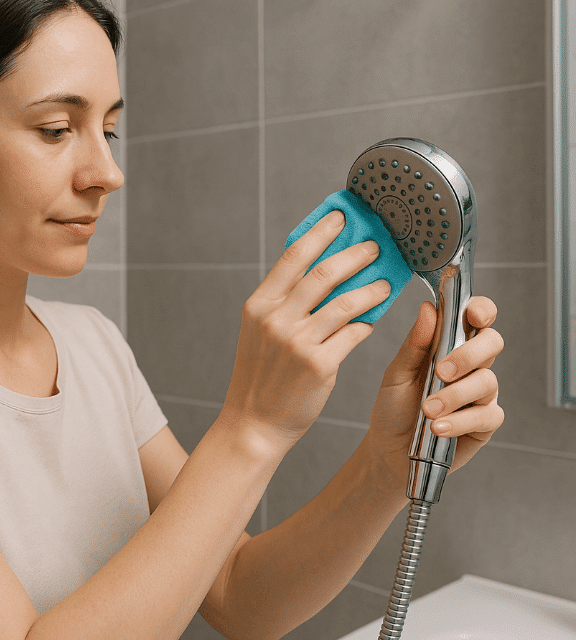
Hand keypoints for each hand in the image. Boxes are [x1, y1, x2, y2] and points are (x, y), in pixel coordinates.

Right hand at [222, 210, 389, 448]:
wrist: (254, 421)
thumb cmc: (260, 375)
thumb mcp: (259, 330)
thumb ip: (284, 301)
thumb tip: (322, 271)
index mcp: (259, 304)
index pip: (294, 256)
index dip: (321, 232)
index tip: (341, 218)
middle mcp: (276, 318)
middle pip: (325, 273)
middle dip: (356, 254)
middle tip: (375, 246)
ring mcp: (297, 341)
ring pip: (347, 302)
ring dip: (372, 288)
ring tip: (386, 283)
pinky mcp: (319, 365)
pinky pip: (353, 334)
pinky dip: (366, 323)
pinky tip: (372, 319)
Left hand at [366, 296, 503, 486]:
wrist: (388, 448)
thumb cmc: (393, 406)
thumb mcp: (396, 373)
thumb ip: (414, 344)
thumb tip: (428, 309)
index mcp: (449, 345)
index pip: (477, 317)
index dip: (481, 310)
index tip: (471, 314)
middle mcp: (471, 365)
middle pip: (492, 343)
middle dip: (469, 354)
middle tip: (440, 371)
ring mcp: (480, 394)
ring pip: (488, 381)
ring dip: (455, 394)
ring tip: (427, 409)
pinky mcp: (484, 423)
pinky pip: (487, 415)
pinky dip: (460, 421)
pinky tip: (438, 428)